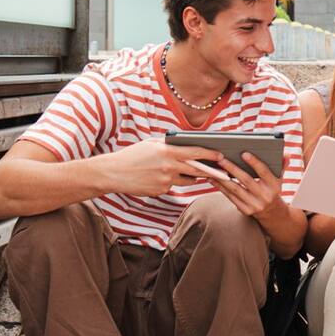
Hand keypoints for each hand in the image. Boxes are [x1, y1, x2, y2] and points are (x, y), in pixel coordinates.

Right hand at [97, 138, 223, 195]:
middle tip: (221, 171)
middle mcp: (168, 167)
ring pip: (187, 180)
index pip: (195, 152)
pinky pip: (173, 186)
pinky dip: (171, 182)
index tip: (221, 155)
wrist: (113, 173)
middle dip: (210, 170)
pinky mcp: (161, 191)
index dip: (210, 154)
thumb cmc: (132, 155)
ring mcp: (165, 181)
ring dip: (191, 177)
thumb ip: (169, 145)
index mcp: (167, 152)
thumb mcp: (151, 144)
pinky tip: (158, 178)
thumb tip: (187, 145)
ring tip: (185, 171)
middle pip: (197, 170)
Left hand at [207, 152, 287, 227]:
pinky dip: (220, 187)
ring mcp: (254, 204)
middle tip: (221, 159)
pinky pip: (230, 197)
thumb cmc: (272, 189)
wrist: (272, 212)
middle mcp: (265, 196)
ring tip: (213, 169)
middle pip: (246, 180)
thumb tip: (285, 154)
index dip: (254, 162)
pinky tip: (213, 179)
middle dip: (232, 168)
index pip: (264, 172)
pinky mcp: (245, 210)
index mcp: (274, 186)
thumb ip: (281, 165)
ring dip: (222, 178)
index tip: (244, 153)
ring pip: (235, 189)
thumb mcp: (279, 179)